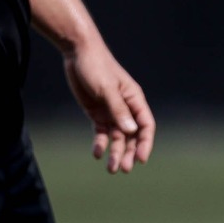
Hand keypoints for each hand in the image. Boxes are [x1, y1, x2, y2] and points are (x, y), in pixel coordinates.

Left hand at [63, 40, 155, 172]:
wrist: (78, 53)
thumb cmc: (97, 66)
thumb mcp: (107, 88)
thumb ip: (118, 110)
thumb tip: (131, 131)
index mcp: (134, 100)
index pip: (145, 126)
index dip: (145, 143)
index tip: (141, 159)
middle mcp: (125, 108)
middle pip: (132, 135)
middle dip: (130, 153)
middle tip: (124, 169)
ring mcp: (111, 111)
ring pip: (117, 137)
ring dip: (116, 152)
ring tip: (111, 169)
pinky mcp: (97, 113)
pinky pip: (101, 132)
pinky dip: (100, 143)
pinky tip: (97, 153)